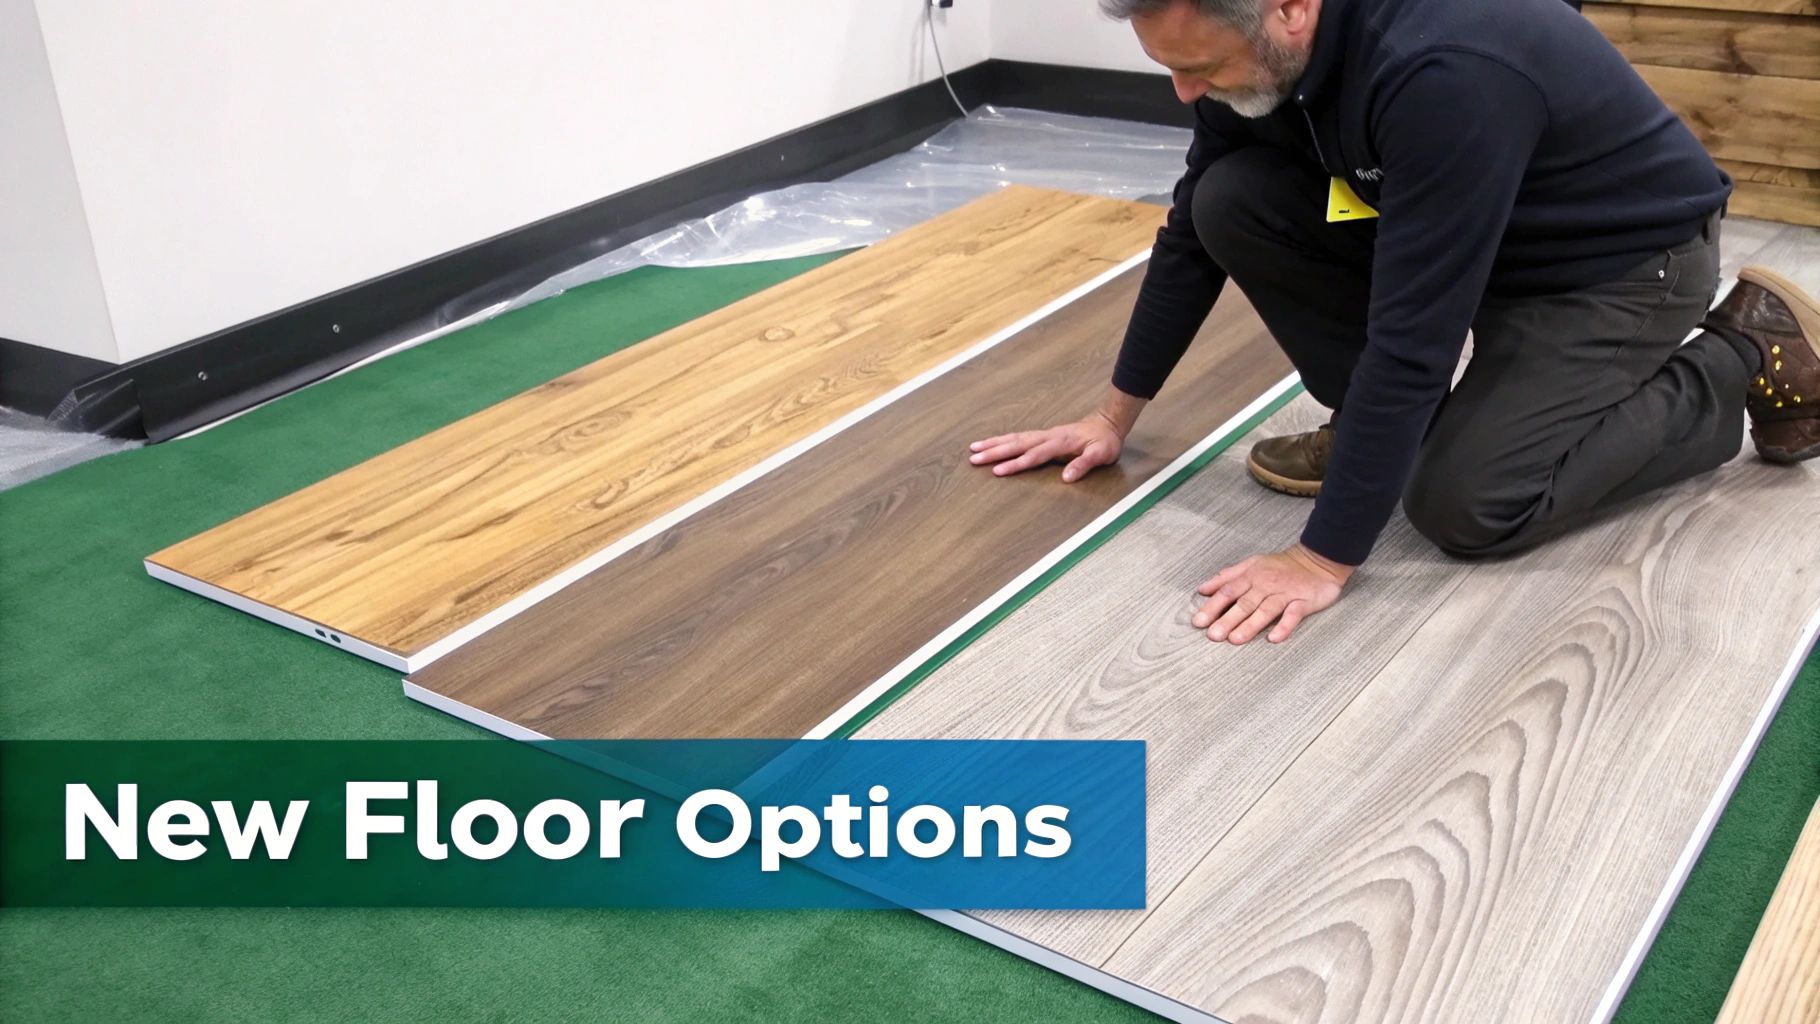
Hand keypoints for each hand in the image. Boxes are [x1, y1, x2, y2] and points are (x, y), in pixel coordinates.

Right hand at [968, 412, 1124, 481]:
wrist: (1107, 424)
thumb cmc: (1104, 442)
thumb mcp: (1101, 454)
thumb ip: (1084, 465)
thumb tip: (1066, 478)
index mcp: (1059, 443)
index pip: (1033, 455)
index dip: (1016, 464)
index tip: (997, 471)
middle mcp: (1047, 436)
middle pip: (1016, 444)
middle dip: (994, 451)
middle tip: (973, 458)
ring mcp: (1043, 435)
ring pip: (1014, 438)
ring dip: (994, 443)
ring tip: (973, 448)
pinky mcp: (1042, 436)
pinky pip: (1018, 437)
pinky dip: (1002, 439)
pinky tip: (992, 443)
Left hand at [1192, 543, 1354, 644]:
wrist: (1317, 560)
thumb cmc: (1280, 566)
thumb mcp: (1251, 565)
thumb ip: (1226, 577)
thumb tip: (1202, 589)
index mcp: (1251, 576)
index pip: (1228, 592)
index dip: (1212, 607)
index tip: (1198, 622)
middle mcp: (1266, 585)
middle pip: (1244, 603)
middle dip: (1227, 619)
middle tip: (1213, 635)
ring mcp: (1285, 593)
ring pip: (1265, 610)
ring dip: (1250, 625)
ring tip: (1235, 639)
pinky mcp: (1304, 601)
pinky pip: (1293, 615)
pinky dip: (1284, 626)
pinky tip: (1274, 638)